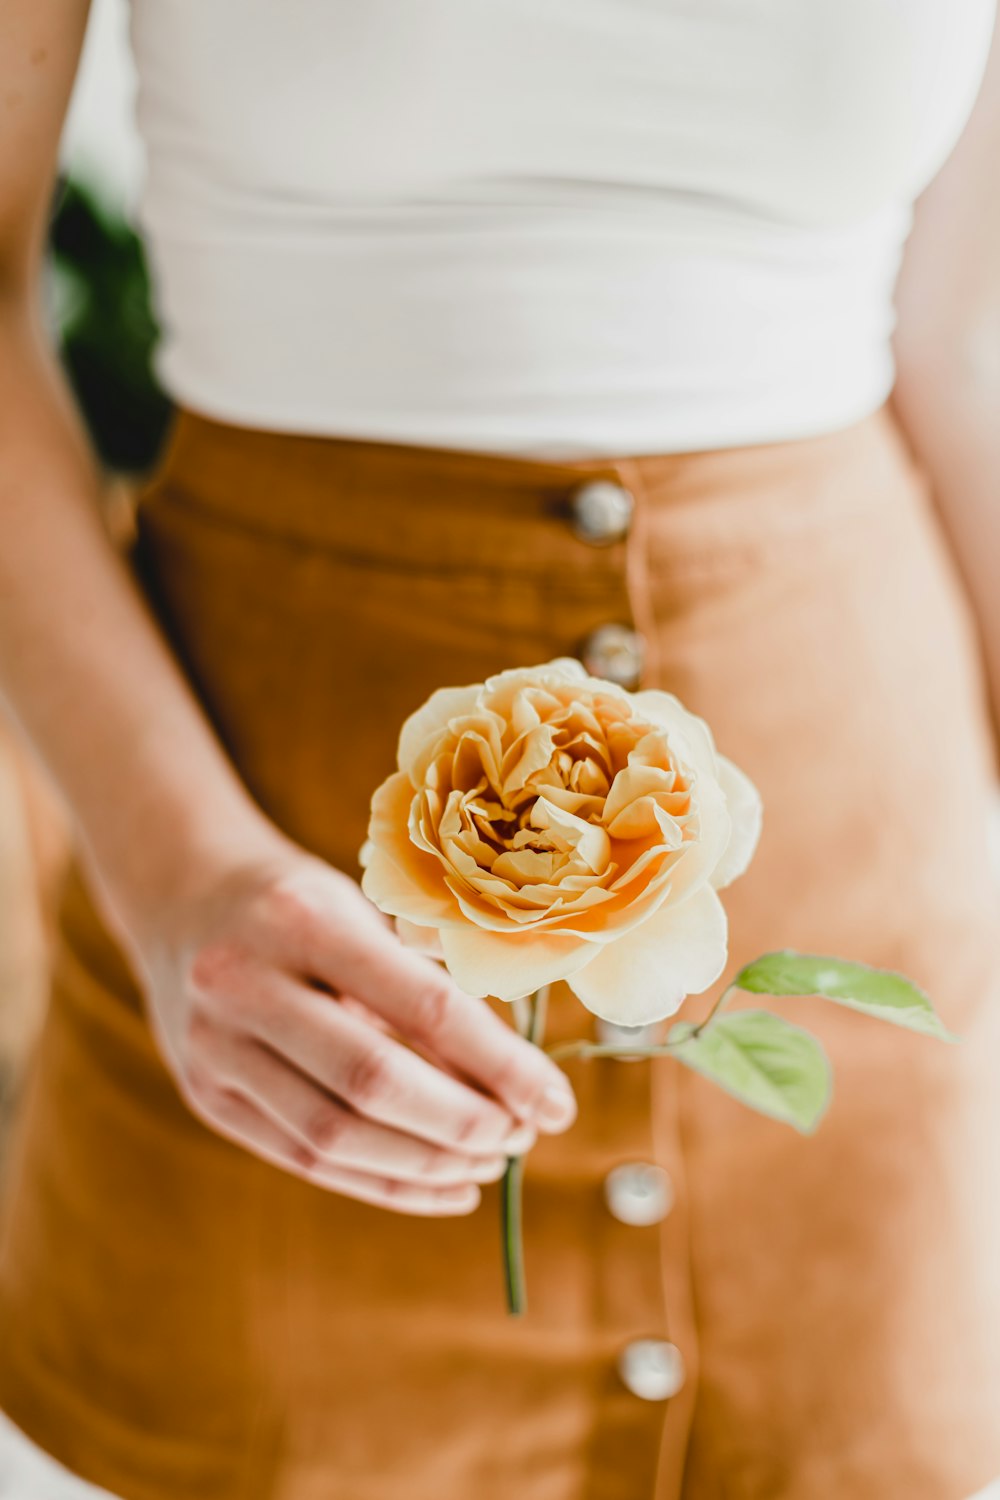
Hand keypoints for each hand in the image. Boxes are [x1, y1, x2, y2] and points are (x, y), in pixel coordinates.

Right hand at [127, 838, 577, 1215]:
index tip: (558, 1104)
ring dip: (430, 1163)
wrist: (181, 896)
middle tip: (525, 1135)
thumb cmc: (301, 902)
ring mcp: (214, 1048)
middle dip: (465, 1123)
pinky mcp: (205, 1097)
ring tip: (494, 1159)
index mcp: (302, 920)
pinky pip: (305, 1160)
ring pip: (335, 1136)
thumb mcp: (365, 908)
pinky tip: (446, 1187)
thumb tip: (516, 1073)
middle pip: (373, 1083)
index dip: (501, 1066)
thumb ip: (428, 979)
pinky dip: (386, 1183)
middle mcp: (244, 984)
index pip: (422, 1008)